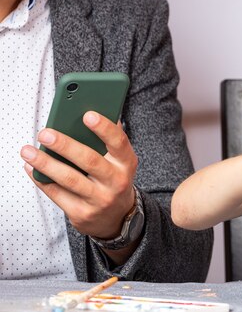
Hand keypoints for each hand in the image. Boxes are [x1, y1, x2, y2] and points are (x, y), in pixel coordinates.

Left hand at [20, 111, 136, 239]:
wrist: (117, 217)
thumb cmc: (113, 178)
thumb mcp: (120, 160)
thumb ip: (109, 139)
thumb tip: (95, 111)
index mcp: (126, 163)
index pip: (119, 142)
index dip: (104, 128)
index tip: (87, 114)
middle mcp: (116, 182)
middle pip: (89, 161)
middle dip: (65, 146)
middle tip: (45, 133)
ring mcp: (99, 200)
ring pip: (70, 179)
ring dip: (46, 164)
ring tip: (28, 151)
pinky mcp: (82, 213)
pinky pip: (57, 195)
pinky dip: (41, 180)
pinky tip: (31, 167)